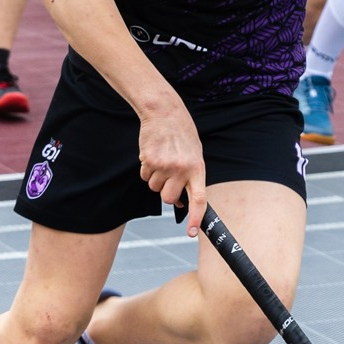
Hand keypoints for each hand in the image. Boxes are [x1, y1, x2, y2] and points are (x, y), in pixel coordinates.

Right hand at [137, 100, 207, 234]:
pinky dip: (147, 170)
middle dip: (166, 193)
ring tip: (163, 158)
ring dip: (156, 179)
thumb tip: (180, 202)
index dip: (195, 218)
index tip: (191, 232)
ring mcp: (164, 165)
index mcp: (197, 168)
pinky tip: (154, 154)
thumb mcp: (193, 156)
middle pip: (169, 198)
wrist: (165, 112)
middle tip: (169, 176)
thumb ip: (189, 179)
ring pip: (154, 188)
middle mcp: (181, 168)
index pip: (199, 199)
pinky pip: (145, 177)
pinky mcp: (148, 160)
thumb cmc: (182, 136)